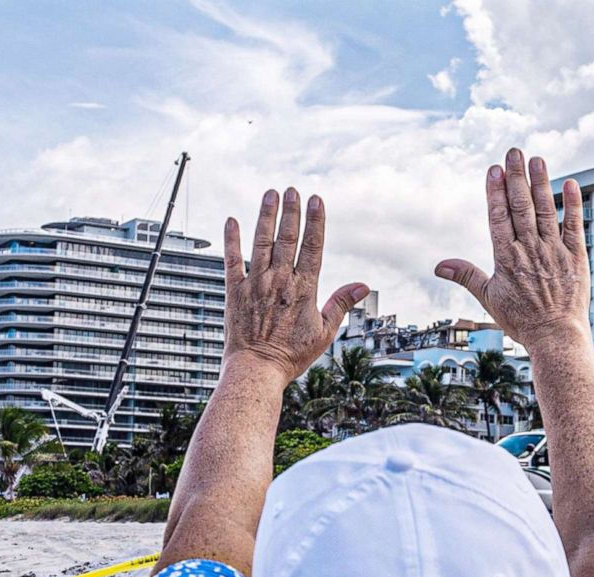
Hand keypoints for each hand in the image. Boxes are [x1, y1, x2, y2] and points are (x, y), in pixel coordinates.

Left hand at [223, 188, 367, 384]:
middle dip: (291, 211)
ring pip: (261, 242)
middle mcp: (279, 281)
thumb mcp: (324, 332)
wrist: (257, 370)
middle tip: (293, 190)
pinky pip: (232, 259)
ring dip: (266, 216)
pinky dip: (231, 239)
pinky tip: (231, 221)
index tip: (316, 200)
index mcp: (303, 289)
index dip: (315, 221)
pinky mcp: (234, 291)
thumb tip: (362, 285)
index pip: (312, 246)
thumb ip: (341, 304)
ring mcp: (255, 283)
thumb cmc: (291, 356)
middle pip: (287, 238)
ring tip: (270, 194)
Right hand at [435, 148, 589, 347]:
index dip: (495, 191)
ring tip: (537, 159)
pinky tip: (570, 183)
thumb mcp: (489, 298)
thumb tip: (439, 266)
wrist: (556, 337)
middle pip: (521, 206)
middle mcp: (529, 250)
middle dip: (516, 176)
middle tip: (514, 152)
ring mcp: (554, 251)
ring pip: (546, 209)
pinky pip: (574, 225)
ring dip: (541, 182)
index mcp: (506, 258)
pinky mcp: (576, 256)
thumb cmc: (521, 320)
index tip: (494, 169)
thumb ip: (465, 276)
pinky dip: (572, 203)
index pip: (498, 216)